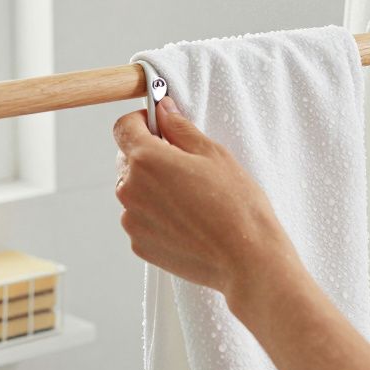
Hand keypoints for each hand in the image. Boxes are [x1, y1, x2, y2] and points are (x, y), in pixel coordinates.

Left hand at [113, 98, 301, 305]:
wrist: (246, 259)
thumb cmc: (236, 204)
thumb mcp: (213, 154)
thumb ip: (180, 128)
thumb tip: (163, 110)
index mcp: (146, 160)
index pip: (123, 127)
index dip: (141, 122)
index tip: (159, 127)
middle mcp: (130, 189)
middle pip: (127, 160)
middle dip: (150, 157)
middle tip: (186, 167)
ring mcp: (132, 220)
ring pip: (135, 191)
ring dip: (153, 188)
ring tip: (191, 200)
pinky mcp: (139, 245)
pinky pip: (141, 219)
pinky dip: (157, 215)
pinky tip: (188, 221)